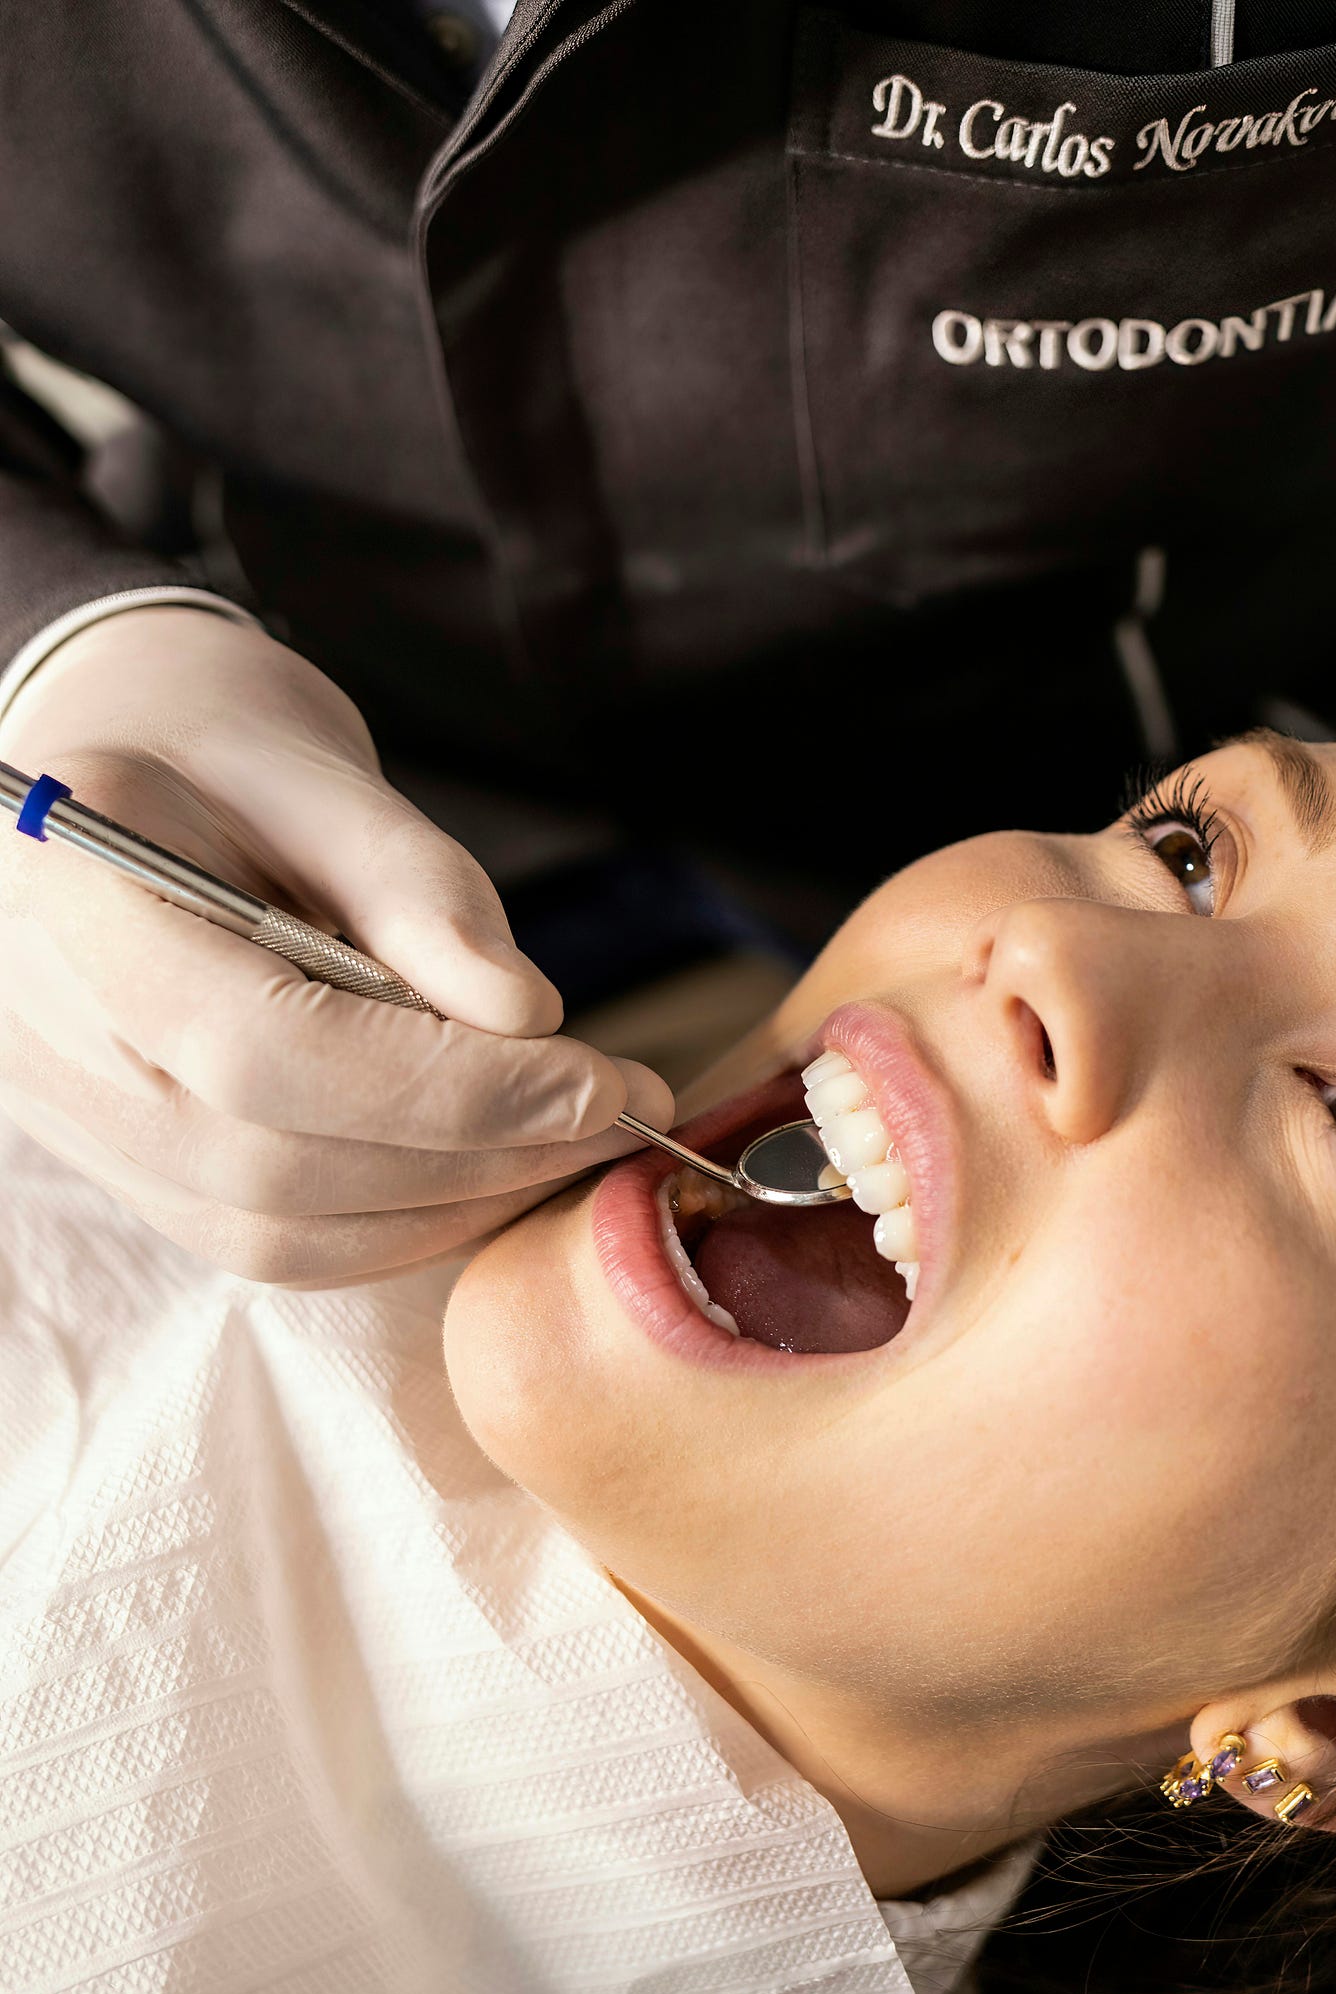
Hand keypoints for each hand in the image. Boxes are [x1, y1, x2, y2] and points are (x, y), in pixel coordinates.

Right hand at [0, 606, 673, 1285]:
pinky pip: (276, 1242)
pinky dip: (404, 1221)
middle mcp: (52, 1035)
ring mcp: (82, 1122)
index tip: (594, 1079)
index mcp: (68, 898)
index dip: (444, 1087)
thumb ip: (415, 888)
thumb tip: (523, 1013)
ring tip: (570, 1133)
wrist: (119, 768)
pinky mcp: (134, 1173)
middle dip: (476, 1150)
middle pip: (278, 1160)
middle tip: (617, 1110)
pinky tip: (492, 1162)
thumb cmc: (217, 747)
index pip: (259, 1047)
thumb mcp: (317, 773)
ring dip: (454, 1201)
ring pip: (281, 1229)